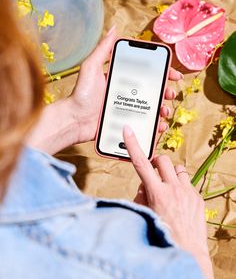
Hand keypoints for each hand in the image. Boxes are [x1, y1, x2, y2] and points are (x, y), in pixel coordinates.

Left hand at [26, 26, 183, 153]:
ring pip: (150, 108)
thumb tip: (113, 29)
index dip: (162, 73)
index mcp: (122, 80)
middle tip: (170, 94)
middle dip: (165, 92)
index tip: (173, 75)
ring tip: (165, 112)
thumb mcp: (91, 68)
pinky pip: (144, 124)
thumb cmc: (82, 94)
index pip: (147, 73)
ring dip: (162, 109)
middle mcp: (127, 94)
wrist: (75, 120)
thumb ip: (102, 50)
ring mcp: (127, 109)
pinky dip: (154, 125)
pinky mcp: (125, 123)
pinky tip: (159, 126)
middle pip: (152, 91)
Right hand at [123, 125, 213, 278]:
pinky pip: (187, 183)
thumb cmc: (162, 235)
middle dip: (156, 162)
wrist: (187, 251)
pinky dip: (180, 186)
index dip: (133, 145)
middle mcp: (173, 189)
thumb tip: (144, 185)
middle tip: (153, 172)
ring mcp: (188, 192)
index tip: (128, 131)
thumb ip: (142, 195)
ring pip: (178, 169)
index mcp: (157, 193)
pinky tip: (179, 201)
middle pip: (163, 160)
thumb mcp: (145, 214)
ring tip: (168, 187)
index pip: (141, 163)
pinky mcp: (198, 197)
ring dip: (170, 174)